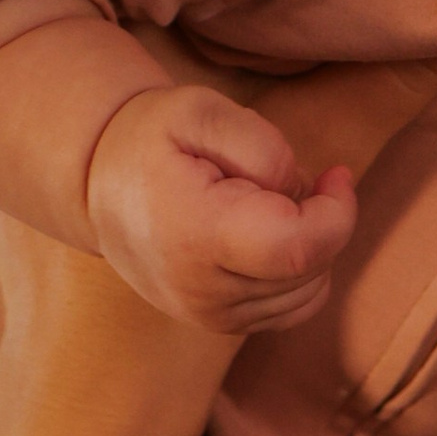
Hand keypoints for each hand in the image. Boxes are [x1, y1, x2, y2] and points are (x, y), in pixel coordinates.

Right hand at [84, 79, 359, 330]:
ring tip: (266, 205)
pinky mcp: (220, 326)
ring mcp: (210, 317)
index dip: (338, 213)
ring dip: (310, 245)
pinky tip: (272, 235)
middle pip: (311, 269)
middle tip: (285, 180)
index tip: (337, 175)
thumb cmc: (151, 140)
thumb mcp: (200, 109)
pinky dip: (301, 272)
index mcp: (195, 236)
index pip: (300, 248)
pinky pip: (294, 308)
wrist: (98, 185)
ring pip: (309, 291)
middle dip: (322, 219)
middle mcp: (201, 291)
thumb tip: (301, 195)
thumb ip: (262, 146)